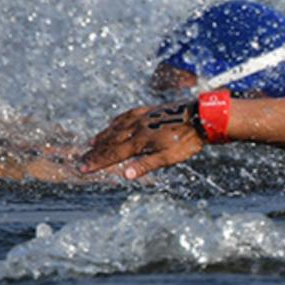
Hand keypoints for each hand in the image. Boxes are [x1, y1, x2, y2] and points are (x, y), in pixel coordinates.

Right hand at [78, 102, 204, 179]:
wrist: (202, 116)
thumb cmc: (187, 141)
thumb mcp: (169, 158)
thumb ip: (146, 165)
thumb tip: (124, 175)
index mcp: (140, 141)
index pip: (113, 154)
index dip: (98, 162)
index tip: (83, 168)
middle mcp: (138, 128)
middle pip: (111, 141)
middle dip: (95, 151)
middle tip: (81, 159)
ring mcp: (144, 117)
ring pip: (118, 127)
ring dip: (104, 135)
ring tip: (92, 142)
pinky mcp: (151, 110)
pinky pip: (128, 114)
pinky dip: (117, 120)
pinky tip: (114, 122)